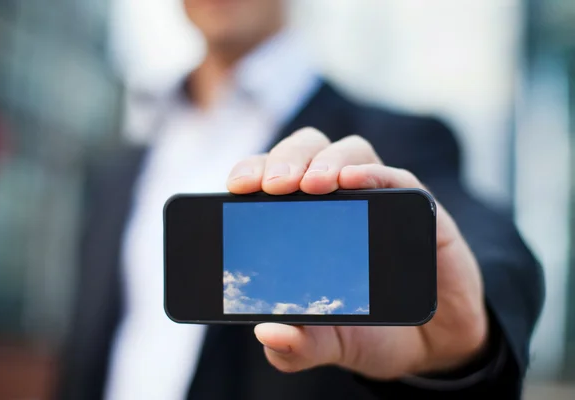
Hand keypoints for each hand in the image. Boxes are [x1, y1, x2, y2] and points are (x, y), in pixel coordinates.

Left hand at [226, 127, 488, 379]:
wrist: (432, 346)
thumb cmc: (370, 331)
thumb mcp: (326, 344)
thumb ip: (295, 346)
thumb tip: (266, 333)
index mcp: (305, 220)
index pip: (273, 175)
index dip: (253, 170)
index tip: (237, 187)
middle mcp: (340, 200)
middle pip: (307, 150)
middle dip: (286, 158)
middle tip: (273, 187)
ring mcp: (380, 200)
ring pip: (350, 152)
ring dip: (327, 161)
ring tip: (312, 185)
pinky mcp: (419, 210)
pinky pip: (398, 178)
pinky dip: (374, 173)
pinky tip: (354, 181)